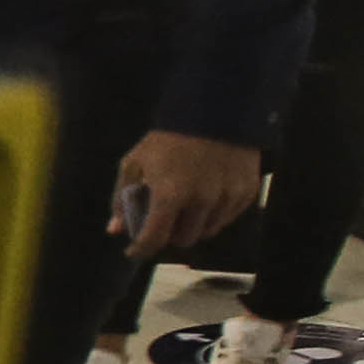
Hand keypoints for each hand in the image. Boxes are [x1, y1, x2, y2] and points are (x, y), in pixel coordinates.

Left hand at [118, 131, 260, 259]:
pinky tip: (206, 198)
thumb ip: (123, 198)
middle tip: (163, 221)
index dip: (141, 250)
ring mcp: (227, 198)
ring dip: (193, 226)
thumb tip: (116, 230)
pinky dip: (214, 215)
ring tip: (185, 207)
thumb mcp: (136, 163)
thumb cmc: (168, 139)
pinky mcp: (247, 193)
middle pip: (183, 239)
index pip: (154, 238)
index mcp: (170, 195)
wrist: (215, 112)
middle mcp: (202, 201)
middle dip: (169, 234)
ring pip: (207, 231)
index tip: (134, 251)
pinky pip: (228, 218)